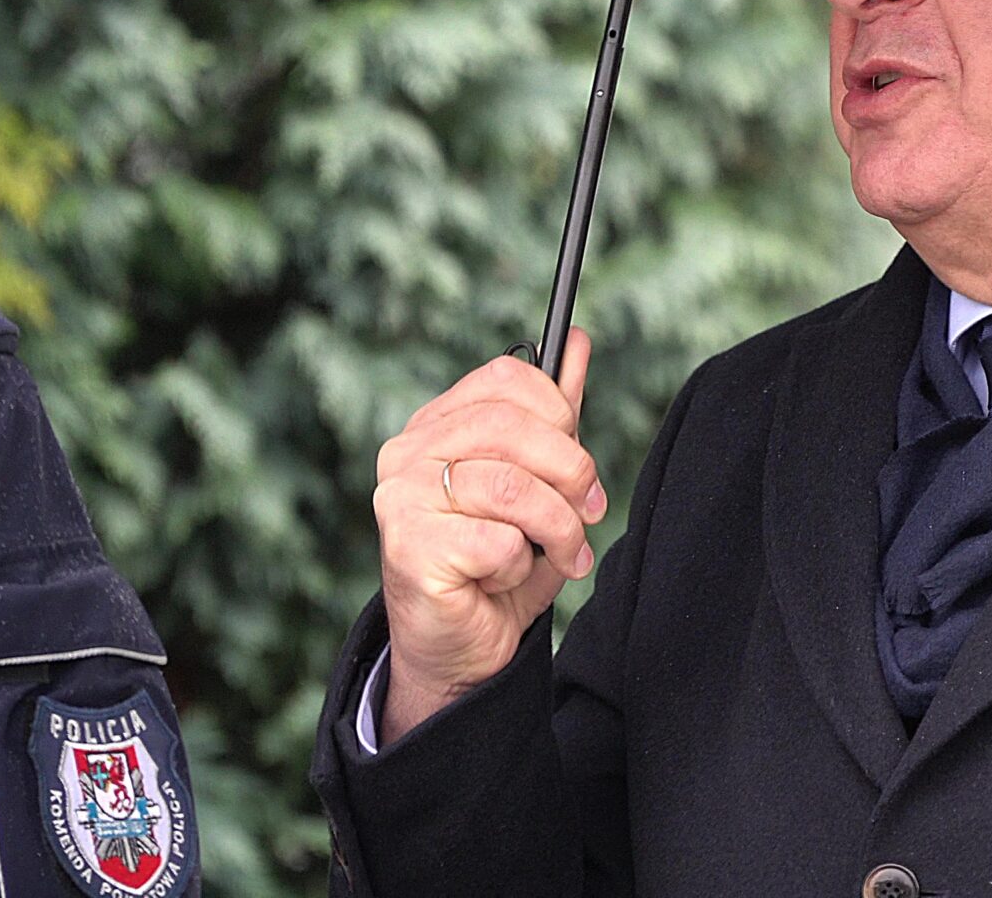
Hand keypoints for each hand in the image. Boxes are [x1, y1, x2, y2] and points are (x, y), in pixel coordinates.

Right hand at [373, 330, 604, 741]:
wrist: (464, 648)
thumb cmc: (498, 563)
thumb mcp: (539, 483)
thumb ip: (556, 417)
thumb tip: (578, 342)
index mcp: (436, 425)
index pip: (506, 378)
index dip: (560, 412)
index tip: (579, 457)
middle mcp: (407, 453)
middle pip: (513, 427)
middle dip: (571, 472)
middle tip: (590, 511)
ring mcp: (401, 499)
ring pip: (511, 487)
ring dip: (558, 527)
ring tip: (566, 554)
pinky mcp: (409, 549)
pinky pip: (498, 540)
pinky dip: (521, 564)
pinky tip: (504, 579)